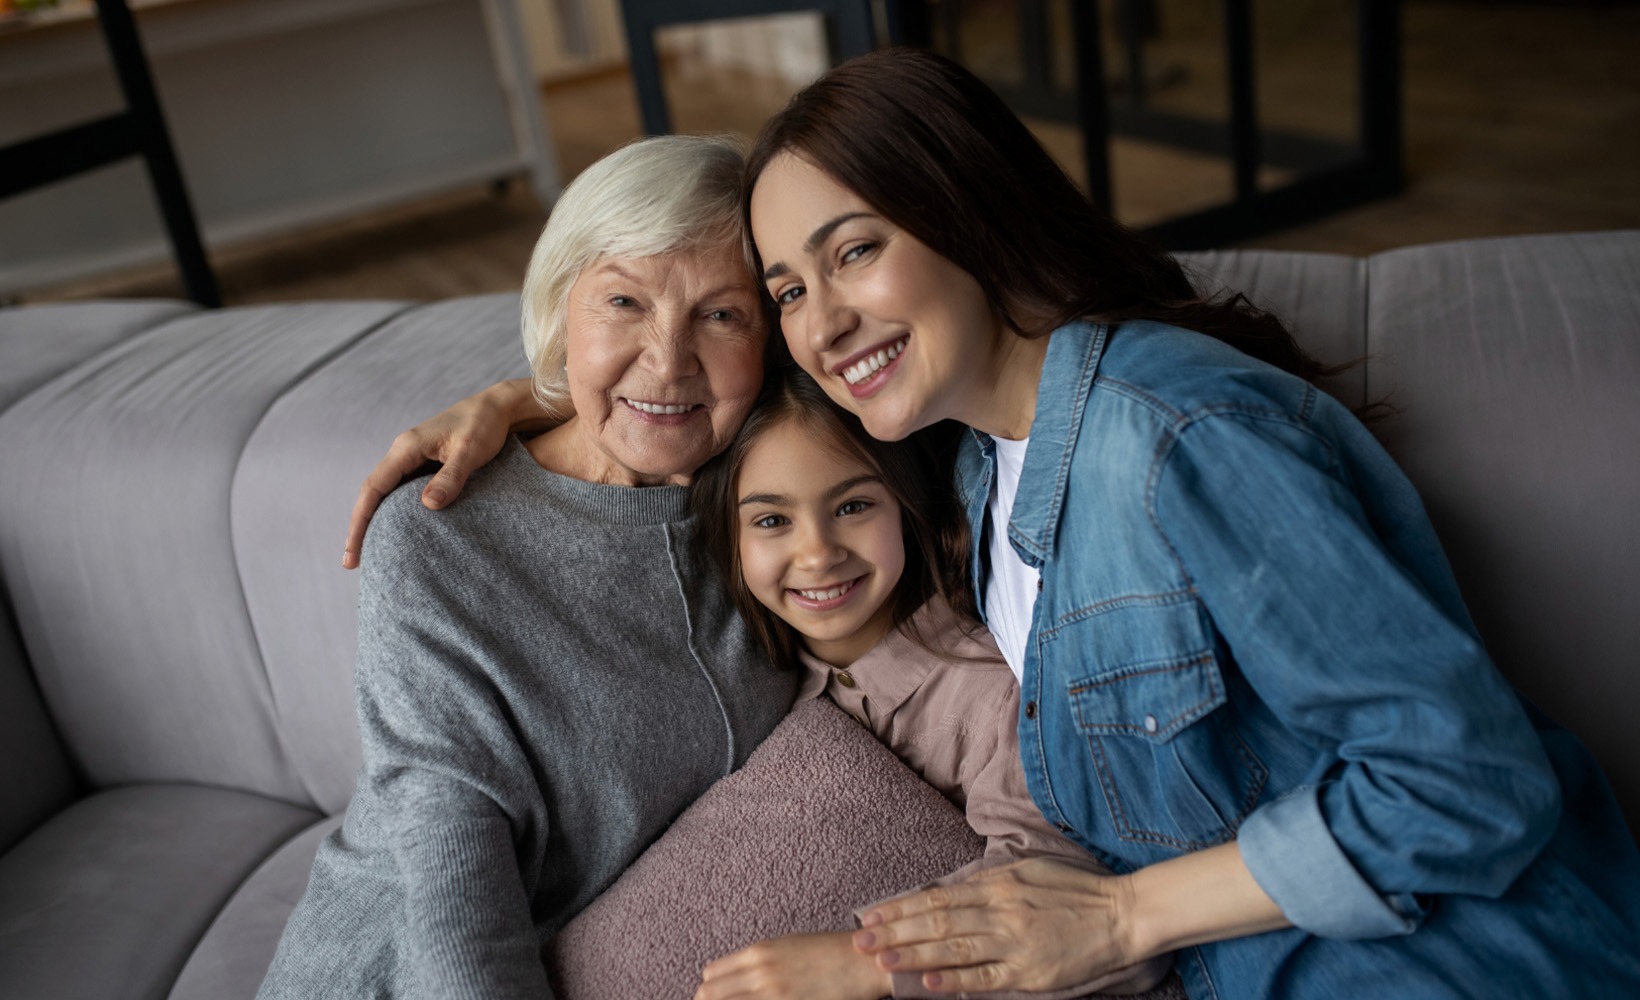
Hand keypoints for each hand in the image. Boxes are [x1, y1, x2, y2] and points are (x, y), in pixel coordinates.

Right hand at [342, 378, 543, 567]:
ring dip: (376, 520)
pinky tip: (398, 532)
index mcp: (407, 448)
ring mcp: (413, 459)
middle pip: (373, 493)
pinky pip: (403, 491)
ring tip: (369, 553)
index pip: (374, 488)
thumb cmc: (484, 426)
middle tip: (352, 562)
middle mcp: (403, 453)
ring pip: (386, 493)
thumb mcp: (470, 451)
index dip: (360, 520)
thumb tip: (427, 505)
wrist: (497, 408)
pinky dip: (396, 512)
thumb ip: (451, 477)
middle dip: (360, 526)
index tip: (352, 550)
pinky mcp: (426, 465)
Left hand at [695, 931, 891, 999]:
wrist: (863, 962)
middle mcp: (760, 972)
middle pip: (708, 995)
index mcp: (758, 952)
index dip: (708, 992)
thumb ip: (758, 963)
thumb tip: (735, 980)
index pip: (710, 976)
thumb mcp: (787, 947)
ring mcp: (773, 994)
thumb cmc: (829, 953)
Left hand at [851, 857, 1140, 994]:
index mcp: (997, 885)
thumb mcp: (1027, 872)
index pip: (938, 896)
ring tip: (880, 960)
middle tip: (860, 939)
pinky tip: (925, 982)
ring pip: (952, 949)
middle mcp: (1000, 912)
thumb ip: (989, 882)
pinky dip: (953, 980)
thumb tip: (952, 888)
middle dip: (895, 932)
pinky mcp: (1028, 973)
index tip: (871, 913)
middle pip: (936, 922)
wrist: (1121, 915)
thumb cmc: (1074, 891)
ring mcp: (1013, 944)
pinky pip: (984, 978)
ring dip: (912, 955)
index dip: (901, 906)